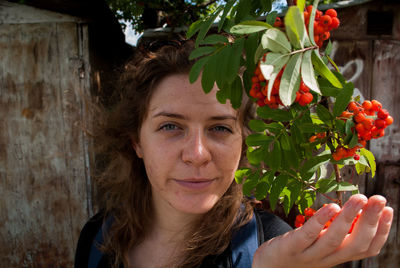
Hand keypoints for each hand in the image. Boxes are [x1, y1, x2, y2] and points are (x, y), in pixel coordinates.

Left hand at [252, 194, 392, 267]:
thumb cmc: (298, 251)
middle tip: (380, 199)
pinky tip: (331, 206)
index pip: (366, 248)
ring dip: (350, 218)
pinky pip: (308, 234)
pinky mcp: (290, 248)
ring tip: (361, 198)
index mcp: (338, 256)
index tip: (389, 210)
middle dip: (371, 221)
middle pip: (356, 243)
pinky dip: (321, 221)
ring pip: (335, 239)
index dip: (381, 231)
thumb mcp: (321, 244)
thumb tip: (358, 212)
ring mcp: (309, 254)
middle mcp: (327, 259)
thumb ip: (338, 233)